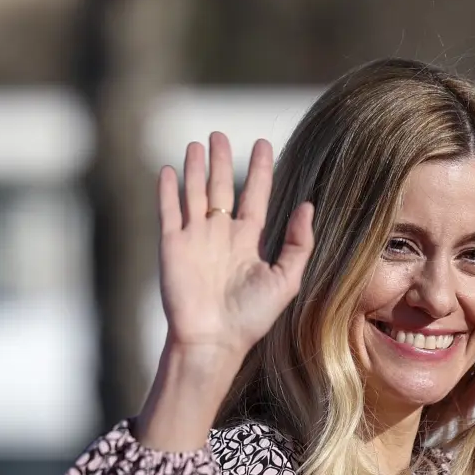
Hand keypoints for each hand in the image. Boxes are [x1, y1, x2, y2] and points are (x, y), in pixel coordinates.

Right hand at [156, 132, 313, 362]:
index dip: (260, 169)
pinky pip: (168, 211)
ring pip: (194, 193)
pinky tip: (169, 170)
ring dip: (195, 168)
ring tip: (196, 144)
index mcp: (248, 241)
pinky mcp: (172, 246)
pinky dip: (168, 190)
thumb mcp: (286, 280)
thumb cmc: (251, 318)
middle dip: (220, 160)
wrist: (212, 341)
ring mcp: (195, 239)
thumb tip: (307, 206)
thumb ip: (298, 243)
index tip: (264, 142)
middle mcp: (221, 235)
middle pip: (221, 187)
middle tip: (220, 133)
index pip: (255, 195)